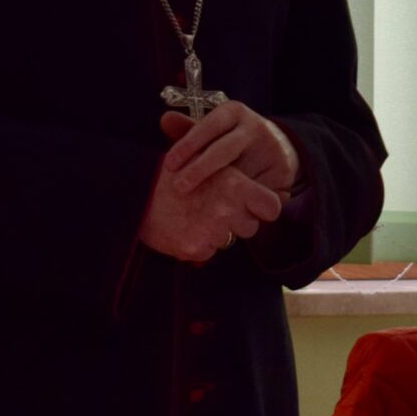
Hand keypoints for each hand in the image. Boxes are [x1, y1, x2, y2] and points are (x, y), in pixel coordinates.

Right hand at [138, 159, 283, 264]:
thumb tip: (278, 196)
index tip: (255, 207)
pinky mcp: (195, 248)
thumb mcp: (208, 163)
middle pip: (250, 227)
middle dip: (237, 221)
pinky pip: (208, 252)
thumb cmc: (176, 173)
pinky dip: (198, 244)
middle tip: (214, 208)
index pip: (272, 207)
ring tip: (195, 215)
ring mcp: (211, 231)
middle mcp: (227, 210)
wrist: (137, 190)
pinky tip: (183, 227)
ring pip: (228, 240)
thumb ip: (240, 180)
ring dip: (216, 233)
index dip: (264, 208)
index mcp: (236, 185)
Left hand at [162, 101, 301, 197]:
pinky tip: (224, 212)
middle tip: (179, 187)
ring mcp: (271, 148)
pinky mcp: (282, 171)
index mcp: (234, 112)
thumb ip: (189, 129)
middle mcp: (254, 127)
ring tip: (197, 206)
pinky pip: (257, 191)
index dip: (188, 144)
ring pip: (241, 174)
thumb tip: (165, 120)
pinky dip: (241, 203)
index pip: (209, 125)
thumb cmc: (233, 140)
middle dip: (200, 170)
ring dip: (219, 192)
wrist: (280, 146)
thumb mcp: (215, 130)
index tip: (169, 164)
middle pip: (224, 150)